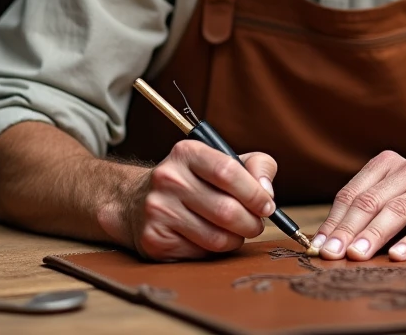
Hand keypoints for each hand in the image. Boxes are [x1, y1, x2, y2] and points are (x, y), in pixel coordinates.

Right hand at [126, 140, 277, 260]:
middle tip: (256, 224)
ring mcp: (158, 210)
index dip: (255, 193)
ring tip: (236, 232)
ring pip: (215, 237)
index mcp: (187, 153)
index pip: (228, 172)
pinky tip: (211, 239)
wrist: (137, 201)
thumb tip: (267, 192)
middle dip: (251, 223)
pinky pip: (200, 254)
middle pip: (226, 210)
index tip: (268, 206)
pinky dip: (215, 251)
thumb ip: (256, 166)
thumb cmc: (195, 181)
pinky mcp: (154, 239)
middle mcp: (168, 179)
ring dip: (236, 240)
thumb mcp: (224, 160)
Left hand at [310, 151, 405, 260]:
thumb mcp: (394, 198)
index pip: (354, 193)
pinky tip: (398, 256)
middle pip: (371, 201)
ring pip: (398, 210)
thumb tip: (328, 241)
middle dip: (348, 230)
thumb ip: (366, 212)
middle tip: (332, 254)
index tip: (319, 245)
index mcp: (389, 164)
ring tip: (357, 256)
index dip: (334, 220)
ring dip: (374, 234)